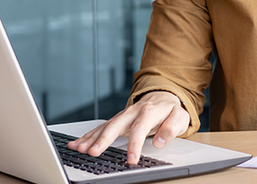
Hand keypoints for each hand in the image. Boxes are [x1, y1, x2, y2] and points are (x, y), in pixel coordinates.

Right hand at [66, 91, 189, 164]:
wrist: (163, 96)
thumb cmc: (170, 109)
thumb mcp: (180, 117)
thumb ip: (172, 128)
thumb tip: (158, 142)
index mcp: (149, 111)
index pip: (140, 128)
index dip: (135, 144)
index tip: (132, 159)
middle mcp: (132, 112)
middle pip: (115, 125)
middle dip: (103, 139)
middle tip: (94, 152)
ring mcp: (122, 115)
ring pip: (104, 126)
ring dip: (91, 138)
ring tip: (80, 149)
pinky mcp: (116, 120)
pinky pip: (100, 128)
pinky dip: (87, 136)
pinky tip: (77, 143)